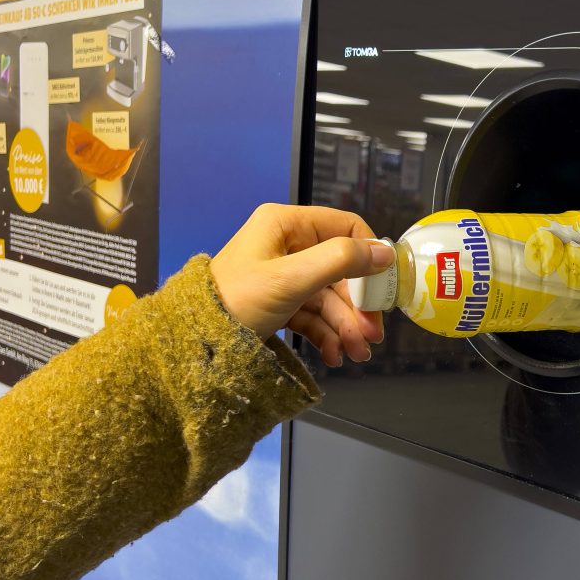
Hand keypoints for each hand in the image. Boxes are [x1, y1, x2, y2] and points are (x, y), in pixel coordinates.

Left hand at [209, 203, 393, 365]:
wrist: (194, 343)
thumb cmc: (236, 301)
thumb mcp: (291, 278)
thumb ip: (340, 261)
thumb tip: (385, 253)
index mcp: (287, 225)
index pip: (346, 228)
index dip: (369, 257)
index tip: (383, 288)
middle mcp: (288, 245)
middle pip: (341, 271)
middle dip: (358, 306)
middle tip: (372, 335)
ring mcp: (285, 276)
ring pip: (330, 299)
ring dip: (346, 327)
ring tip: (355, 354)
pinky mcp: (281, 303)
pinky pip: (314, 316)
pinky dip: (328, 335)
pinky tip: (335, 355)